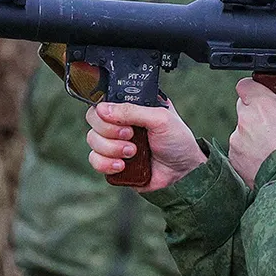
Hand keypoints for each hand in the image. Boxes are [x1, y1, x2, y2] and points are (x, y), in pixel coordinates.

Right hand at [86, 100, 206, 191]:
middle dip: (111, 132)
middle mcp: (120, 123)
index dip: (106, 112)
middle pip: (93, 121)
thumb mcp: (160, 118)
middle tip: (131, 136)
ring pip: (92, 141)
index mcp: (131, 108)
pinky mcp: (112, 163)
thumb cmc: (178, 142)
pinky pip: (94, 160)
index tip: (120, 121)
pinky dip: (106, 164)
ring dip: (112, 149)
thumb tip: (103, 108)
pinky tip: (123, 165)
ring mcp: (115, 143)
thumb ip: (132, 111)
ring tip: (133, 153)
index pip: (104, 102)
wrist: (183, 173)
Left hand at [228, 77, 275, 186]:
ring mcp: (237, 140)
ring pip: (243, 131)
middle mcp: (245, 119)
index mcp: (262, 104)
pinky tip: (266, 160)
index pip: (246, 85)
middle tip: (274, 124)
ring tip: (273, 149)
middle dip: (257, 113)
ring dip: (254, 136)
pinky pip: (240, 151)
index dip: (255, 89)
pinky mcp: (234, 160)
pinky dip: (250, 154)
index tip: (263, 95)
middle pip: (244, 108)